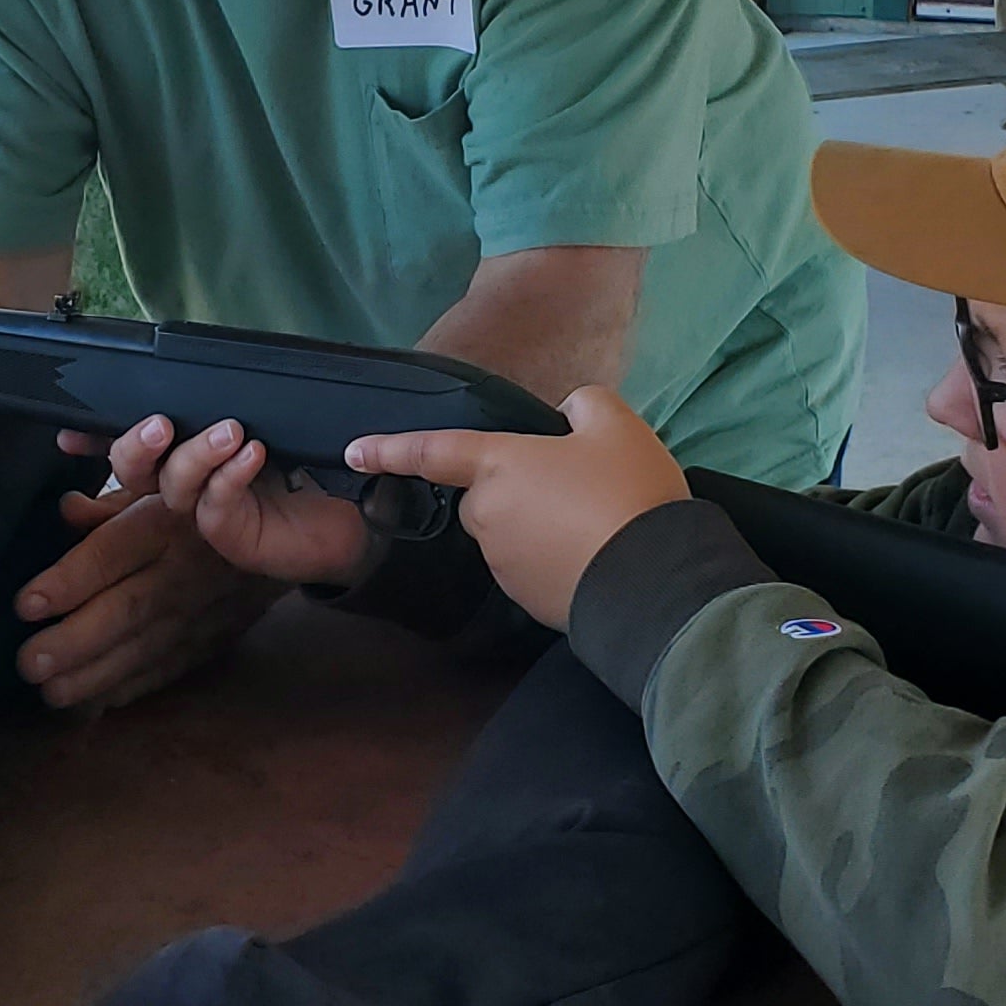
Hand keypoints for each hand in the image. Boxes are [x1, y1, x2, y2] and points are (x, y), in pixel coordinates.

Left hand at [11, 468, 283, 710]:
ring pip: (144, 650)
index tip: (27, 604)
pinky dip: (130, 690)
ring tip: (51, 693)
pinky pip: (166, 670)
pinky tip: (92, 707)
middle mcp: (180, 572)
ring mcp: (198, 613)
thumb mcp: (159, 486)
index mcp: (162, 524)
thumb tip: (64, 512)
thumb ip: (108, 503)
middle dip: (75, 642)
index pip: (110, 554)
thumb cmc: (200, 502)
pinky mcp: (209, 642)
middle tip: (29, 663)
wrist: (281, 534)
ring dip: (95, 677)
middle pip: (125, 610)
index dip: (69, 581)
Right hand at [89, 413, 379, 590]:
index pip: (130, 441)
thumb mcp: (268, 415)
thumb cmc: (309, 457)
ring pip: (173, 487)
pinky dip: (229, 478)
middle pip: (133, 469)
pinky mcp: (232, 536)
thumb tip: (199, 368)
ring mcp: (204, 512)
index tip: (71, 433)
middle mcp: (185, 484)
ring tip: (230, 431)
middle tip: (161, 424)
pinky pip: (214, 508)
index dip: (95, 436)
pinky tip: (251, 455)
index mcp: (184, 452)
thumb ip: (227, 398)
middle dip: (135, 445)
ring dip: (195, 455)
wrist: (357, 508)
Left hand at [341, 387, 689, 633]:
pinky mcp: (525, 600)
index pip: (433, 451)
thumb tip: (569, 416)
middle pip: (486, 494)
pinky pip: (531, 567)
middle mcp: (487, 515)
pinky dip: (552, 558)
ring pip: (510, 532)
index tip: (353, 452)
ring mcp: (503, 563)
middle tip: (578, 486)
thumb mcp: (617, 425)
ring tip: (596, 522)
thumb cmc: (626, 491)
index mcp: (498, 465)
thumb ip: (585, 405)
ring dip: (537, 525)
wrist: (652, 578)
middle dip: (517, 489)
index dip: (390, 449)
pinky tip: (594, 554)